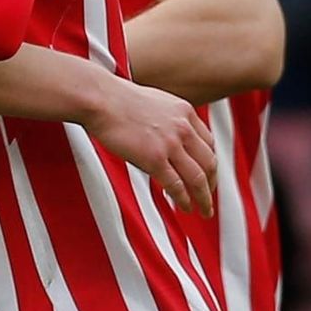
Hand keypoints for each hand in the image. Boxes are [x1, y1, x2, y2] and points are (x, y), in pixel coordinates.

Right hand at [83, 77, 216, 217]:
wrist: (100, 99)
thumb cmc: (118, 99)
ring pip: (197, 179)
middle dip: (211, 185)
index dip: (209, 163)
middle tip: (207, 198)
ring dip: (203, 199)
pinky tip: (183, 207)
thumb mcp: (156, 101)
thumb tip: (170, 136)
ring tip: (203, 211)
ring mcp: (170, 144)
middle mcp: (183, 128)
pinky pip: (176, 185)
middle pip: (209, 163)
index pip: (208, 143)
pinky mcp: (154, 159)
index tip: (206, 175)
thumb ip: (170, 118)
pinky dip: (183, 199)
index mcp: (185, 112)